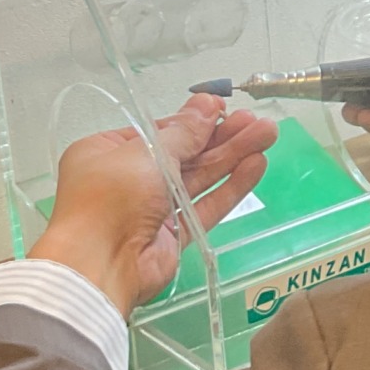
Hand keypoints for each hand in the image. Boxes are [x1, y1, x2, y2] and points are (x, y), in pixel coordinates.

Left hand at [31, 94, 277, 316]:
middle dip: (221, 136)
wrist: (101, 264)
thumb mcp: (146, 153)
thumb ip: (183, 132)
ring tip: (267, 135)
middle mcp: (130, 180)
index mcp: (109, 153)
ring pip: (199, 178)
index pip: (158, 131)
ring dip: (232, 156)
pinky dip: (230, 187)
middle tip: (257, 122)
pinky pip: (205, 206)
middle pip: (184, 154)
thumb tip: (207, 104)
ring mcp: (153, 209)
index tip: (224, 108)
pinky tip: (256, 166)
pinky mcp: (173, 236)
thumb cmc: (112, 196)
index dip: (193, 120)